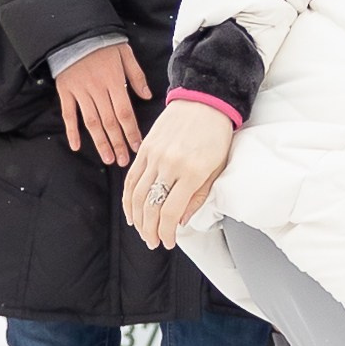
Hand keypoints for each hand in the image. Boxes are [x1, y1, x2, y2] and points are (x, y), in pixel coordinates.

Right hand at [55, 41, 151, 164]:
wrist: (74, 34)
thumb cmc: (104, 43)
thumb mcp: (126, 54)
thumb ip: (136, 76)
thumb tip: (147, 96)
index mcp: (115, 82)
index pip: (125, 113)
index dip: (131, 131)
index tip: (138, 146)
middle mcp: (97, 90)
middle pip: (109, 122)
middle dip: (118, 143)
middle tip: (125, 161)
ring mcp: (80, 92)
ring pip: (91, 122)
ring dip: (100, 142)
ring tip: (108, 159)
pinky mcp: (65, 92)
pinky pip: (69, 114)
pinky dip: (72, 131)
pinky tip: (76, 146)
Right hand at [121, 98, 236, 250]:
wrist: (205, 102)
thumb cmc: (216, 135)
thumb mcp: (216, 168)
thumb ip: (198, 197)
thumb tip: (179, 221)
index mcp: (192, 172)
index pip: (170, 212)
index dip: (166, 232)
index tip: (168, 243)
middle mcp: (170, 165)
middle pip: (150, 207)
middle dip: (150, 230)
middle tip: (153, 242)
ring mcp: (154, 156)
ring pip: (137, 195)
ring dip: (137, 218)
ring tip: (142, 231)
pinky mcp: (145, 149)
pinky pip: (131, 178)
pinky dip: (128, 198)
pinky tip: (131, 211)